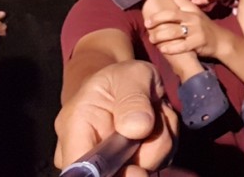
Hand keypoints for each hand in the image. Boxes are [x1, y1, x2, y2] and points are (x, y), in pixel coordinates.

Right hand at [54, 60, 177, 176]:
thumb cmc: (123, 77)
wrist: (129, 81)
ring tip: (157, 111)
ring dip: (162, 140)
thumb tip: (139, 129)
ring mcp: (114, 163)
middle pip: (117, 174)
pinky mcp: (137, 164)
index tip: (136, 168)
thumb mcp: (131, 76)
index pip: (81, 170)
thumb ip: (133, 100)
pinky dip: (168, 141)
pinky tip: (160, 121)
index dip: (110, 175)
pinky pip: (160, 161)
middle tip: (156, 120)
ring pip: (145, 167)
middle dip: (147, 153)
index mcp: (75, 130)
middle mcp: (89, 154)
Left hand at [145, 0, 227, 58]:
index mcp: (192, 9)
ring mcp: (196, 30)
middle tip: (147, 23)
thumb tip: (163, 7)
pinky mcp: (197, 43)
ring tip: (152, 39)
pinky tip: (163, 49)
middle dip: (156, 18)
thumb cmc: (204, 28)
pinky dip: (169, 48)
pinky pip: (180, 46)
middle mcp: (193, 17)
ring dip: (159, 36)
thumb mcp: (196, 15)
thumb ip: (182, 11)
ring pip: (173, 32)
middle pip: (171, 15)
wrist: (222, 40)